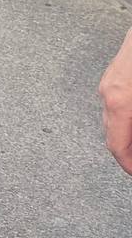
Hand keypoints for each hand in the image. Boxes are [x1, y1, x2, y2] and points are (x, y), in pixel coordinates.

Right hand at [99, 29, 131, 173]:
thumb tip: (131, 144)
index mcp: (119, 103)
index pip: (117, 147)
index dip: (127, 165)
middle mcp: (109, 92)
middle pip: (113, 134)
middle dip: (127, 150)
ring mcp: (110, 80)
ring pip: (114, 118)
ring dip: (126, 133)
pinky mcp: (117, 72)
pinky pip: (116, 103)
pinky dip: (126, 117)